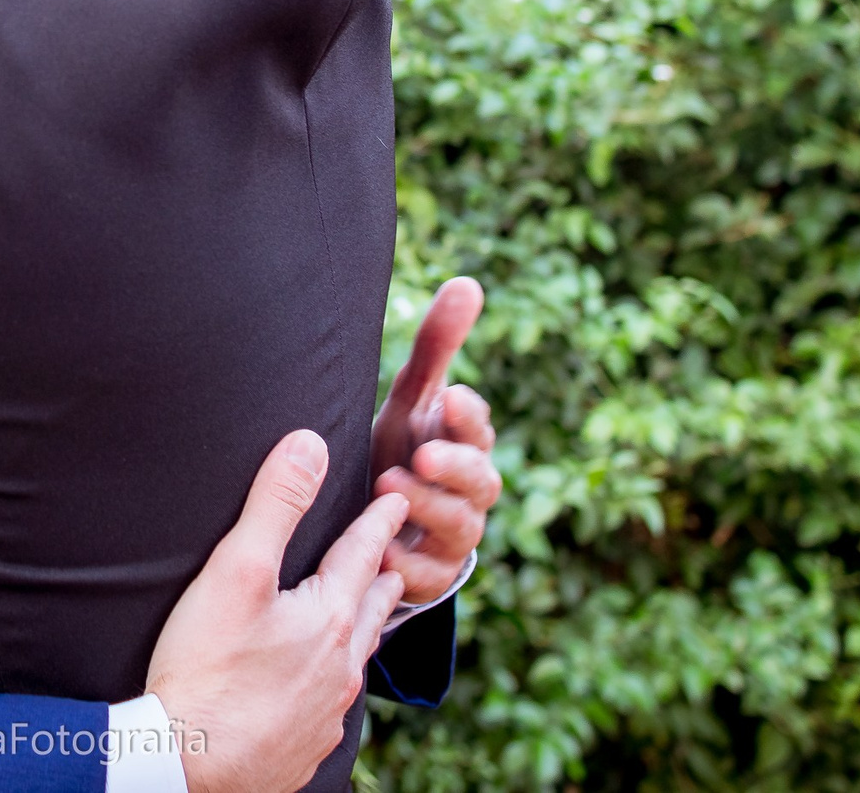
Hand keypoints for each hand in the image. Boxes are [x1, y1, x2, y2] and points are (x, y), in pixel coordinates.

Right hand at [145, 431, 411, 792]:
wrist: (187, 765)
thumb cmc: (207, 668)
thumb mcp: (237, 571)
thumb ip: (275, 505)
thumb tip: (310, 444)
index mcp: (329, 618)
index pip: (362, 555)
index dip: (378, 522)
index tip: (396, 501)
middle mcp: (339, 667)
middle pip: (370, 610)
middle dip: (383, 577)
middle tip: (393, 559)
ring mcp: (326, 713)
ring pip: (355, 660)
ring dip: (363, 629)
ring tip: (363, 616)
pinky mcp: (303, 746)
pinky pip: (331, 705)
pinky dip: (333, 680)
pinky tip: (320, 686)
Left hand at [368, 276, 500, 604]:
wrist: (381, 517)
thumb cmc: (403, 444)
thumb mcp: (414, 397)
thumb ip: (438, 344)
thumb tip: (468, 283)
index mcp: (467, 444)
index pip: (479, 429)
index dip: (469, 416)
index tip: (451, 397)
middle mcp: (469, 492)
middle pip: (478, 481)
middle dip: (454, 467)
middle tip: (423, 453)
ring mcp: (452, 536)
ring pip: (456, 527)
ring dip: (425, 506)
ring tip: (388, 487)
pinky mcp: (429, 575)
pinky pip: (427, 575)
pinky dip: (406, 563)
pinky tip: (381, 550)